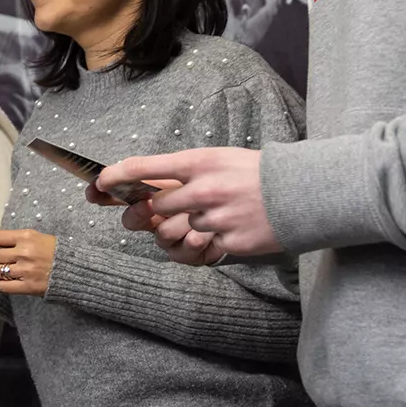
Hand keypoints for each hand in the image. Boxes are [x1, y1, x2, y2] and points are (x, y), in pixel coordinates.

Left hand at [0, 229, 57, 295]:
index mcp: (26, 237)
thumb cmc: (57, 253)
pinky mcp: (27, 286)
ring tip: (9, 271)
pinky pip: (3, 286)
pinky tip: (10, 281)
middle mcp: (23, 253)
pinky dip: (3, 284)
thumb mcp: (39, 238)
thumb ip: (18, 240)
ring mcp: (25, 270)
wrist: (75, 270)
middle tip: (4, 260)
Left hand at [102, 148, 277, 260]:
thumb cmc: (256, 173)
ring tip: (209, 216)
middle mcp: (205, 190)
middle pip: (156, 207)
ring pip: (179, 230)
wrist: (305, 192)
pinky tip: (226, 229)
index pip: (143, 168)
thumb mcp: (218, 159)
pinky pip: (203, 247)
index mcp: (199, 163)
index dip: (115, 177)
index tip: (100, 183)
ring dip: (185, 227)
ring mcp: (218, 218)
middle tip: (156, 211)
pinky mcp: (231, 242)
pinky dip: (207, 242)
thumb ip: (183, 172)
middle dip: (151, 211)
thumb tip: (145, 185)